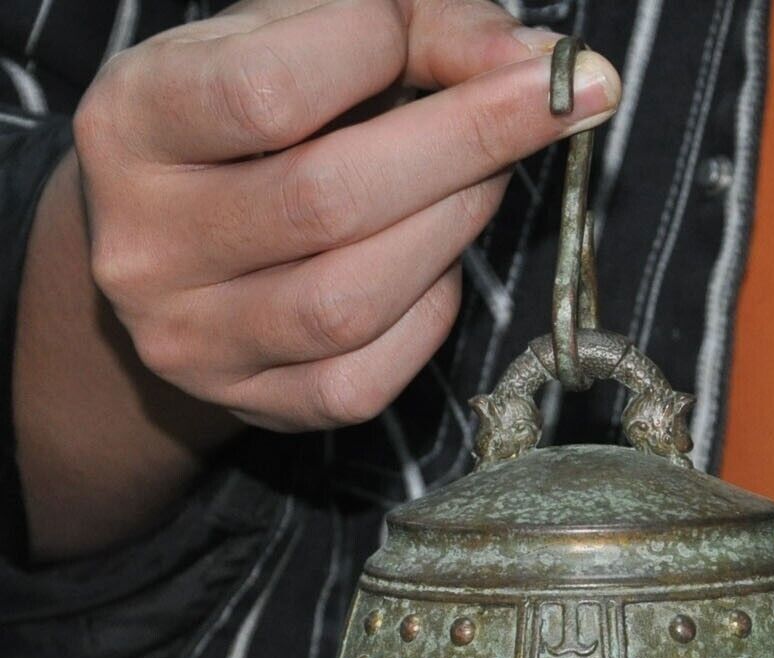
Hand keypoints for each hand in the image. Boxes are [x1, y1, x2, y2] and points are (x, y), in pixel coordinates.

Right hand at [73, 0, 617, 431]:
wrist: (177, 249)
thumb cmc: (250, 125)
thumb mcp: (301, 39)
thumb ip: (416, 28)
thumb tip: (530, 67)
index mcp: (131, 124)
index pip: (263, 92)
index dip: (381, 53)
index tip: (460, 45)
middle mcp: (146, 245)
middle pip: (325, 201)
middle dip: (465, 143)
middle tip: (543, 106)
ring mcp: (195, 341)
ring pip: (350, 302)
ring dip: (453, 229)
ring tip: (484, 180)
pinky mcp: (255, 405)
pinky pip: (366, 378)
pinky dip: (429, 314)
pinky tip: (436, 265)